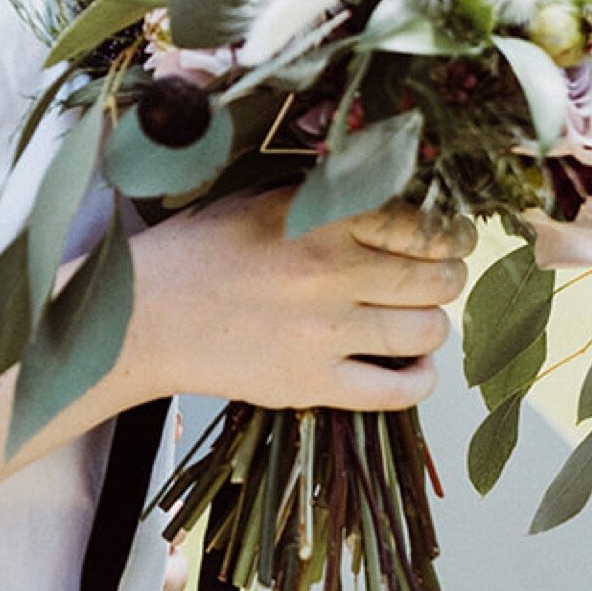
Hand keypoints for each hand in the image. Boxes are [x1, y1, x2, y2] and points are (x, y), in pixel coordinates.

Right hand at [124, 190, 470, 415]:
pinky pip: (400, 390)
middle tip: (439, 278)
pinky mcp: (314, 383)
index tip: (449, 239)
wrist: (142, 316)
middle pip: (436, 279)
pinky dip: (420, 379)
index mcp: (320, 219)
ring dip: (433, 325)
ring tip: (416, 320)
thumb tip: (390, 200)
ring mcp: (325, 332)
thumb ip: (324, 201)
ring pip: (428, 331)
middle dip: (448, 278)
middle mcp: (331, 272)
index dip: (448, 234)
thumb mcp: (259, 202)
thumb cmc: (195, 253)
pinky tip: (411, 366)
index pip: (421, 225)